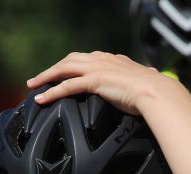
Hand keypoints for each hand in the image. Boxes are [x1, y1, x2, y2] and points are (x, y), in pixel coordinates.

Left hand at [28, 52, 181, 114]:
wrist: (157, 92)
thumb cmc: (154, 91)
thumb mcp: (147, 80)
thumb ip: (144, 79)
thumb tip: (157, 78)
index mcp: (112, 60)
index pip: (85, 59)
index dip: (70, 65)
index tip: (61, 72)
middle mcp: (102, 60)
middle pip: (69, 61)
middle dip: (52, 69)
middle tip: (39, 79)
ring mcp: (97, 69)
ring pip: (63, 70)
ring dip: (46, 77)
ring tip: (33, 87)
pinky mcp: (94, 81)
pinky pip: (66, 86)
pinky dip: (51, 92)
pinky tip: (41, 98)